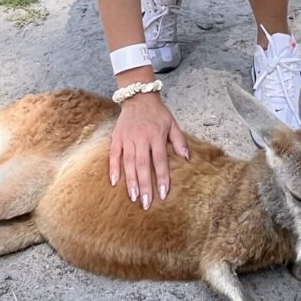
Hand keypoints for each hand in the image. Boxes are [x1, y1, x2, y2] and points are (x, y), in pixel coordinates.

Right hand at [109, 91, 188, 208]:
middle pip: (143, 165)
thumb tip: (186, 158)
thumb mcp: (172, 123)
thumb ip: (178, 140)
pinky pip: (113, 154)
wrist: (138, 96)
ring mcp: (127, 138)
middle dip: (145, 185)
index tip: (163, 194)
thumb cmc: (157, 113)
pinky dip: (113, 168)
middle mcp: (141, 138)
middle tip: (145, 203)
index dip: (162, 178)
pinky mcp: (117, 137)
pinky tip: (114, 182)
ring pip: (128, 162)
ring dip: (131, 181)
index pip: (160, 160)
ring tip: (133, 197)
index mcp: (156, 135)